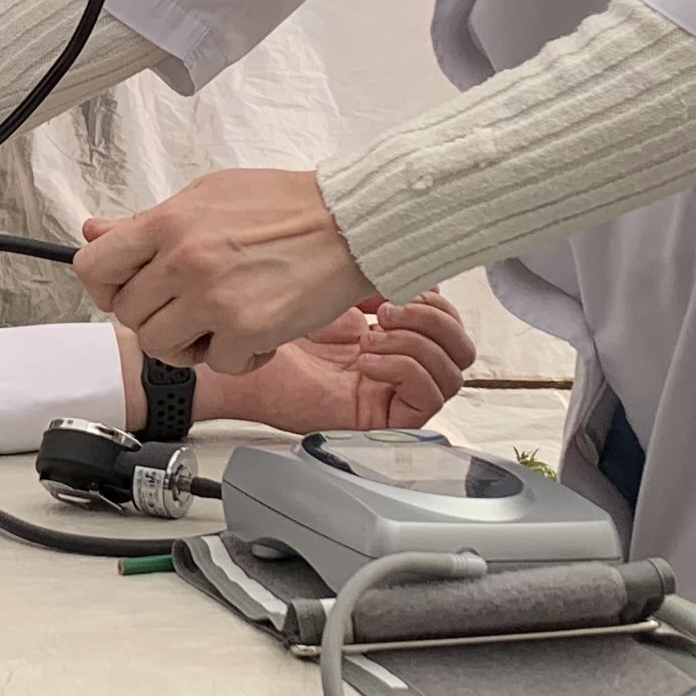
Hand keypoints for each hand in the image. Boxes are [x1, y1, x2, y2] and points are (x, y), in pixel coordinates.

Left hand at [75, 167, 372, 369]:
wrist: (350, 220)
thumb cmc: (288, 207)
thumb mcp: (207, 196)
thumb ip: (148, 223)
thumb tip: (96, 232)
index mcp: (169, 222)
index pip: (94, 265)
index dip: (105, 286)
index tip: (125, 290)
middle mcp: (184, 260)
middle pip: (129, 314)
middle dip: (156, 316)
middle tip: (189, 307)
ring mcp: (213, 298)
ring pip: (161, 347)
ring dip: (189, 344)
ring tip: (219, 323)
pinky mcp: (247, 330)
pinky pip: (218, 365)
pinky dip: (239, 357)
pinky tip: (258, 331)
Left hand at [202, 292, 474, 433]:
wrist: (235, 358)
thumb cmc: (267, 326)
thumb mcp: (333, 288)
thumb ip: (375, 278)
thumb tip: (409, 272)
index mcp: (391, 334)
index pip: (448, 322)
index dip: (434, 298)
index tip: (396, 282)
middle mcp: (397, 366)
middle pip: (461, 349)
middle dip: (433, 320)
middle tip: (385, 309)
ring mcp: (391, 395)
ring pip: (451, 374)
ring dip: (416, 344)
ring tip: (370, 336)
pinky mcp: (381, 422)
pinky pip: (428, 399)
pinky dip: (405, 370)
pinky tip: (366, 360)